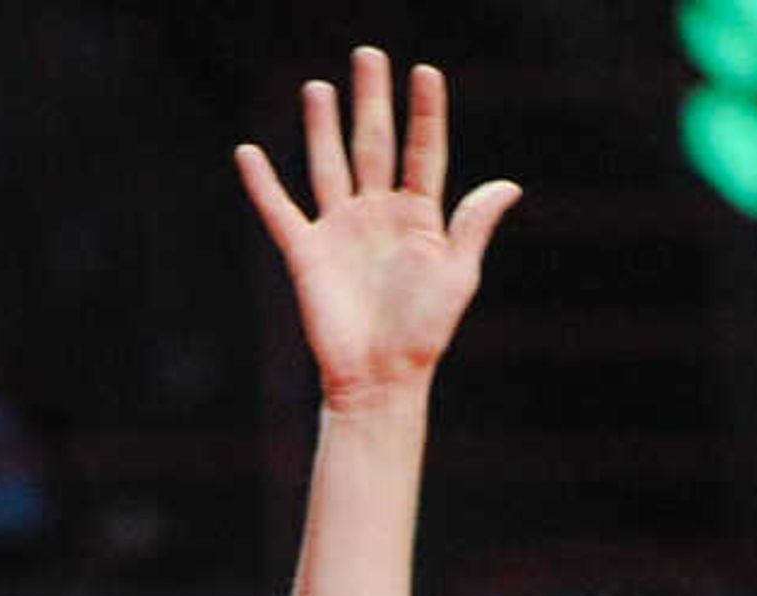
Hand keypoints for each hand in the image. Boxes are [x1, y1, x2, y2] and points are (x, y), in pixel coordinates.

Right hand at [236, 49, 519, 405]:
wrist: (381, 379)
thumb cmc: (423, 333)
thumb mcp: (457, 276)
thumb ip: (473, 225)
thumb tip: (509, 185)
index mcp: (418, 216)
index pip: (424, 151)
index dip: (425, 113)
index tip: (425, 72)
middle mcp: (377, 214)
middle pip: (374, 143)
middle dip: (370, 100)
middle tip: (368, 55)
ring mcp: (340, 230)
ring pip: (329, 164)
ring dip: (322, 127)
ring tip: (318, 88)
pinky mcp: (307, 253)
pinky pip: (280, 211)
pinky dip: (262, 184)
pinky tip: (248, 153)